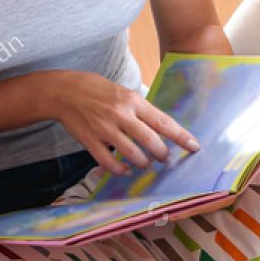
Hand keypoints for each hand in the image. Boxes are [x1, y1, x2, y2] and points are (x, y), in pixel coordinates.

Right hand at [36, 71, 199, 176]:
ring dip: (144, 163)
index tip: (194, 147)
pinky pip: (109, 162)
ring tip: (147, 163)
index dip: (181, 136)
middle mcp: (121, 114)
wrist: (64, 91)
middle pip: (150, 141)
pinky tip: (126, 169)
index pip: (163, 122)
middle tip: (166, 158)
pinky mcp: (90, 141)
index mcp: (133, 101)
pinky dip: (120, 170)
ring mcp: (104, 129)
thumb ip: (141, 110)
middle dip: (163, 154)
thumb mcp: (123, 92)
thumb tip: (161, 128)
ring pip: (132, 154)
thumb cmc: (97, 90)